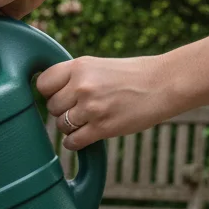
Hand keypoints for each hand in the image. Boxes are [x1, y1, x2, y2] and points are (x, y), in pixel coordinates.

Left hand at [40, 54, 174, 149]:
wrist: (165, 84)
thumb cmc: (131, 75)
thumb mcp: (98, 66)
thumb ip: (73, 77)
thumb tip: (47, 94)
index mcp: (79, 66)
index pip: (43, 84)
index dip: (49, 92)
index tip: (60, 95)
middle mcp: (82, 86)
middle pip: (51, 107)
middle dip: (63, 110)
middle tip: (81, 109)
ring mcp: (92, 107)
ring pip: (60, 125)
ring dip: (70, 127)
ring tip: (88, 120)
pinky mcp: (102, 127)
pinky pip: (72, 142)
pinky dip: (75, 143)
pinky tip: (85, 136)